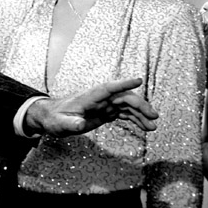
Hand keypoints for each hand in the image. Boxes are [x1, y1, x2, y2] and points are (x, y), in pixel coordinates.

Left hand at [23, 77, 157, 136]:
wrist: (52, 118)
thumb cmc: (55, 118)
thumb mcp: (61, 123)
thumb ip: (71, 123)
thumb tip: (80, 124)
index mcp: (91, 96)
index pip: (110, 87)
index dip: (124, 83)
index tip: (138, 80)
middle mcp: (101, 98)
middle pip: (125, 98)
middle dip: (141, 106)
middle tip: (154, 118)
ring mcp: (105, 104)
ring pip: (128, 107)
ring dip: (141, 115)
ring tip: (153, 127)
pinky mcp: (106, 112)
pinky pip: (125, 114)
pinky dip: (135, 119)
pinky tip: (144, 126)